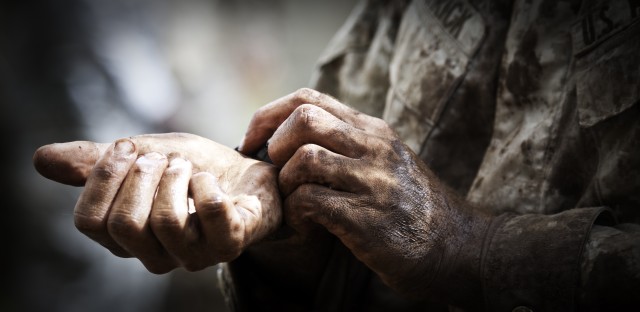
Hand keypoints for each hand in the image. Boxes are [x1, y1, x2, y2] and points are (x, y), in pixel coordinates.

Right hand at [33, 133, 280, 272]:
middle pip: (124, 224)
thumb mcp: (142, 156)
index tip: (126, 147)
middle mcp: (157, 255)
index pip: (90, 222)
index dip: (103, 178)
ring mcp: (195, 255)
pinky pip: (212, 214)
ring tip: (188, 167)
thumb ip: (98, 162)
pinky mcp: (231, 244)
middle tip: (163, 158)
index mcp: (127, 238)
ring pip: (165, 221)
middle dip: (141, 176)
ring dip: (175, 177)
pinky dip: (206, 185)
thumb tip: (41, 160)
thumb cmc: (192, 169)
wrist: (247, 174)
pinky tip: (210, 181)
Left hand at [241, 89, 489, 306]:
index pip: (309, 99)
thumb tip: (292, 140)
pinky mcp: (368, 219)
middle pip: (304, 119)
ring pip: (305, 160)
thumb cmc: (413, 207)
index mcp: (373, 131)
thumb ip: (349, 145)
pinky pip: (312, 202)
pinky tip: (306, 227)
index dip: (270, 115)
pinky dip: (296, 214)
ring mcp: (374, 182)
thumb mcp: (388, 161)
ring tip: (294, 203)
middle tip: (273, 173)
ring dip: (285, 184)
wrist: (460, 246)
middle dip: (274, 144)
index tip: (253, 140)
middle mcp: (374, 148)